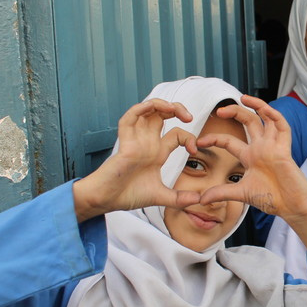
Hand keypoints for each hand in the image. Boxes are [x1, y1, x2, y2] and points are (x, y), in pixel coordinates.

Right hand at [73, 99, 199, 220]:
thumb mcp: (161, 197)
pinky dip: (140, 109)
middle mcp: (147, 143)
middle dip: (177, 109)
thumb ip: (180, 198)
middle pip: (161, 115)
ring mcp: (135, 140)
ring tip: (172, 108)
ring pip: (146, 111)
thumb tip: (199, 200)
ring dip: (159, 104)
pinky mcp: (124, 143)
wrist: (106, 201)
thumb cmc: (127, 195)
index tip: (194, 150)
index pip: (176, 134)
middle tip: (189, 117)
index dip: (189, 138)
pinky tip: (151, 108)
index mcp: (156, 152)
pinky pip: (129, 119)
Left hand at [196, 95, 306, 221]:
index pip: (229, 141)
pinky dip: (275, 116)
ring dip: (257, 106)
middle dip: (235, 113)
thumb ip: (221, 193)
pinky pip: (283, 127)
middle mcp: (262, 148)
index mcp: (250, 156)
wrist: (291, 206)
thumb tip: (201, 199)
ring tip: (243, 98)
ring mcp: (274, 147)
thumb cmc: (271, 199)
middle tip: (220, 111)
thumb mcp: (240, 194)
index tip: (200, 142)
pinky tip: (265, 109)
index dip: (214, 138)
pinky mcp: (285, 150)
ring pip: (267, 118)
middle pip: (249, 122)